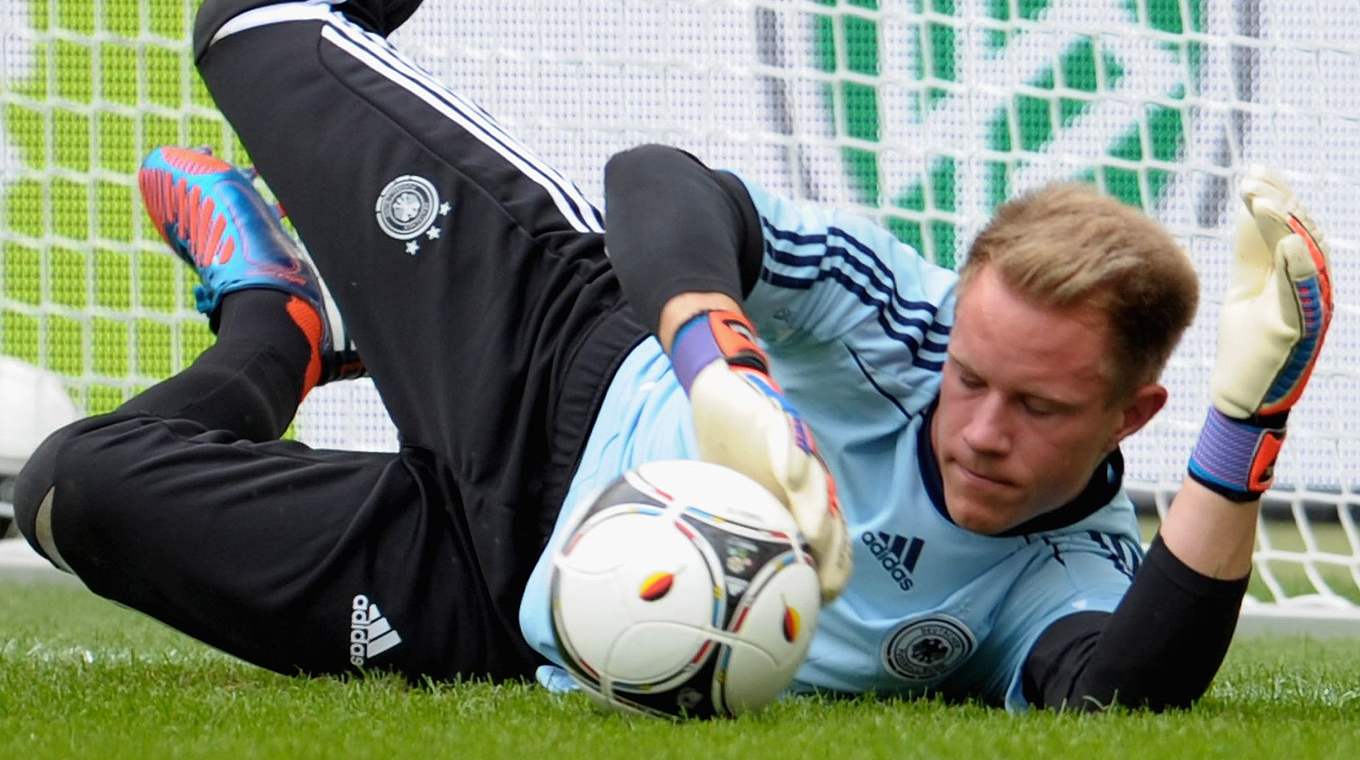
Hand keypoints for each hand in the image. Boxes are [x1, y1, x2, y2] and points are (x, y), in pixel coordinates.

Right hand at [671, 310, 852, 600]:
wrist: (720, 391)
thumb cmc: (725, 451)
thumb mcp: (725, 499)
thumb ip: (728, 533)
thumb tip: (698, 584)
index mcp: (796, 503)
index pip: (825, 545)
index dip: (827, 575)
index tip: (817, 607)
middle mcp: (804, 481)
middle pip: (829, 520)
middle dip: (829, 551)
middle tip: (819, 583)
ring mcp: (795, 451)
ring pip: (816, 483)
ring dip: (816, 507)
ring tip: (811, 534)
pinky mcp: (779, 420)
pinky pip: (789, 439)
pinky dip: (792, 455)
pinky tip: (788, 474)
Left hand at [1211, 166, 1332, 418]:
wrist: (1241, 394)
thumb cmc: (1246, 342)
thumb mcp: (1246, 286)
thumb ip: (1252, 251)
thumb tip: (1252, 204)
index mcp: (1297, 276)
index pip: (1291, 227)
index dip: (1276, 197)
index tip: (1255, 171)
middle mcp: (1311, 287)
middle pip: (1303, 234)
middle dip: (1279, 203)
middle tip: (1252, 181)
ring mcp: (1310, 307)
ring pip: (1307, 257)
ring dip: (1285, 226)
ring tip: (1260, 201)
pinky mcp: (1299, 328)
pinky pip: (1303, 293)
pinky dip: (1297, 265)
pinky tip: (1287, 241)